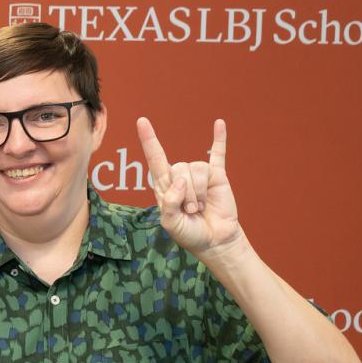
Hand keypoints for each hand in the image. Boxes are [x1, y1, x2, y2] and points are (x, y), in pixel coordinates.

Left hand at [138, 117, 242, 258]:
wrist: (214, 240)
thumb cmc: (189, 233)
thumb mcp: (171, 224)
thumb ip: (171, 204)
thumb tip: (180, 181)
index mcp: (164, 186)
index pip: (155, 159)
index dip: (149, 140)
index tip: (142, 121)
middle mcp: (180, 177)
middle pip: (179, 168)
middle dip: (186, 193)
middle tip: (191, 211)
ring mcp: (199, 175)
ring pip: (197, 169)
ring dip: (199, 192)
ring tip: (201, 207)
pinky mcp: (217, 176)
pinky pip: (218, 154)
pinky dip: (219, 139)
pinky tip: (219, 123)